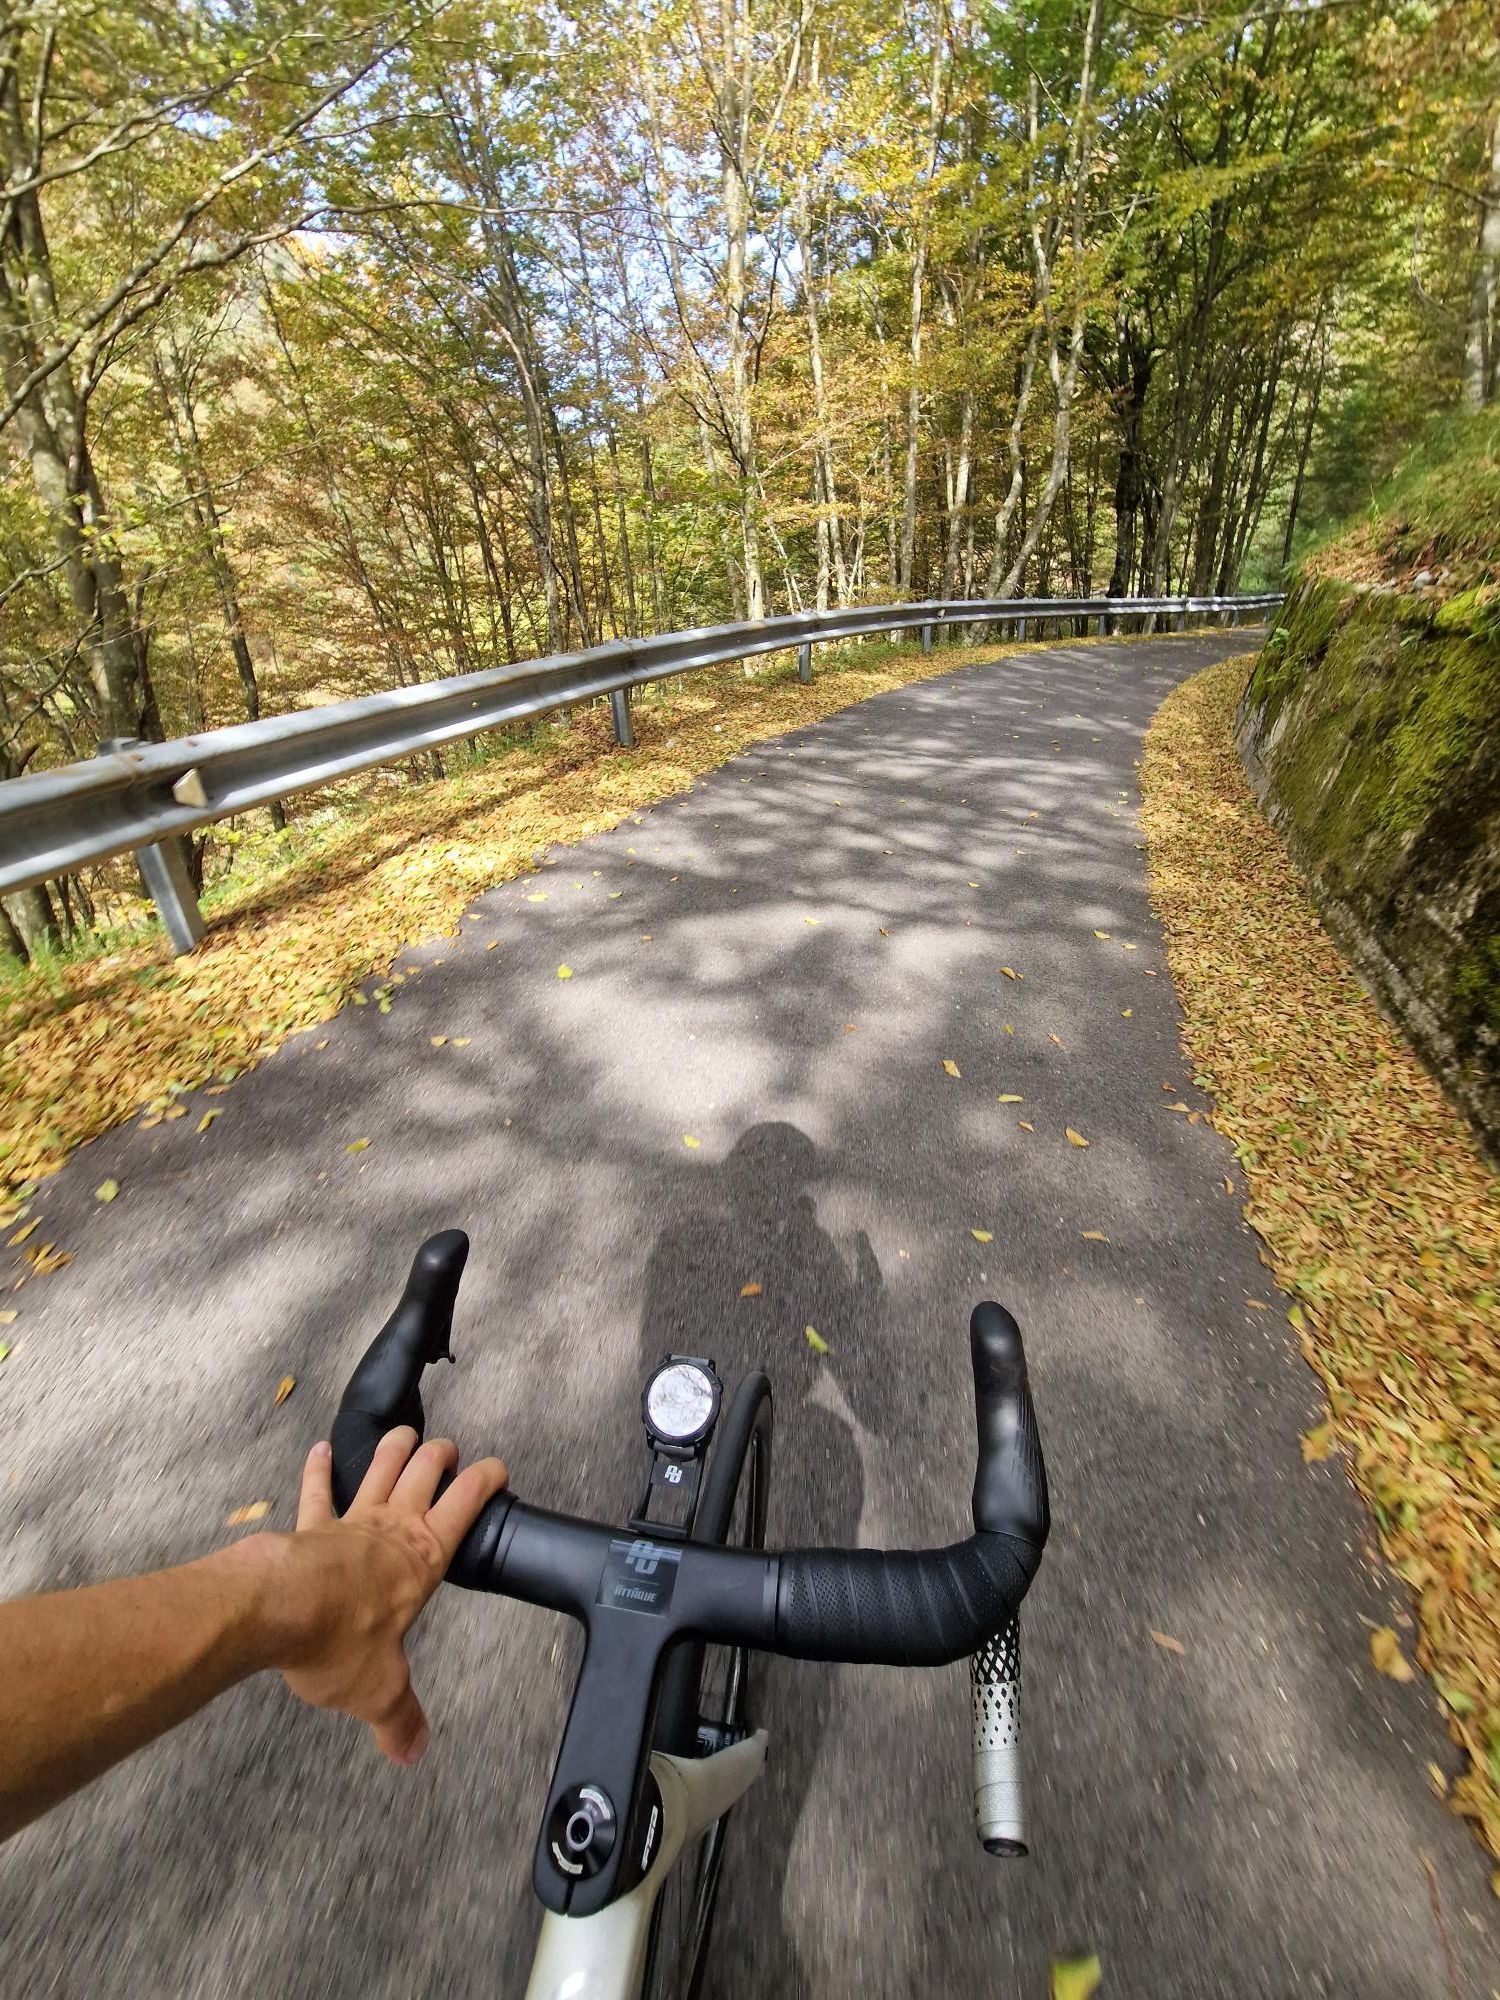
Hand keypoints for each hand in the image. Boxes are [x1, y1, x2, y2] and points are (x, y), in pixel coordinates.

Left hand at [269, 1429, 506, 1765]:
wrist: (275, 1609)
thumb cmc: (337, 1640)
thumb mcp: (378, 1690)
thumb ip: (399, 1719)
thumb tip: (412, 1752)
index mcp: (423, 1559)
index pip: (466, 1504)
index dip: (486, 1480)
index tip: (498, 1469)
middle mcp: (393, 1529)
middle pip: (425, 1472)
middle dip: (442, 1456)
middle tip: (450, 1451)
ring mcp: (350, 1521)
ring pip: (380, 1467)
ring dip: (395, 1447)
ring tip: (406, 1434)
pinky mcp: (309, 1524)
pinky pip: (317, 1488)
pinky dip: (320, 1467)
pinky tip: (320, 1449)